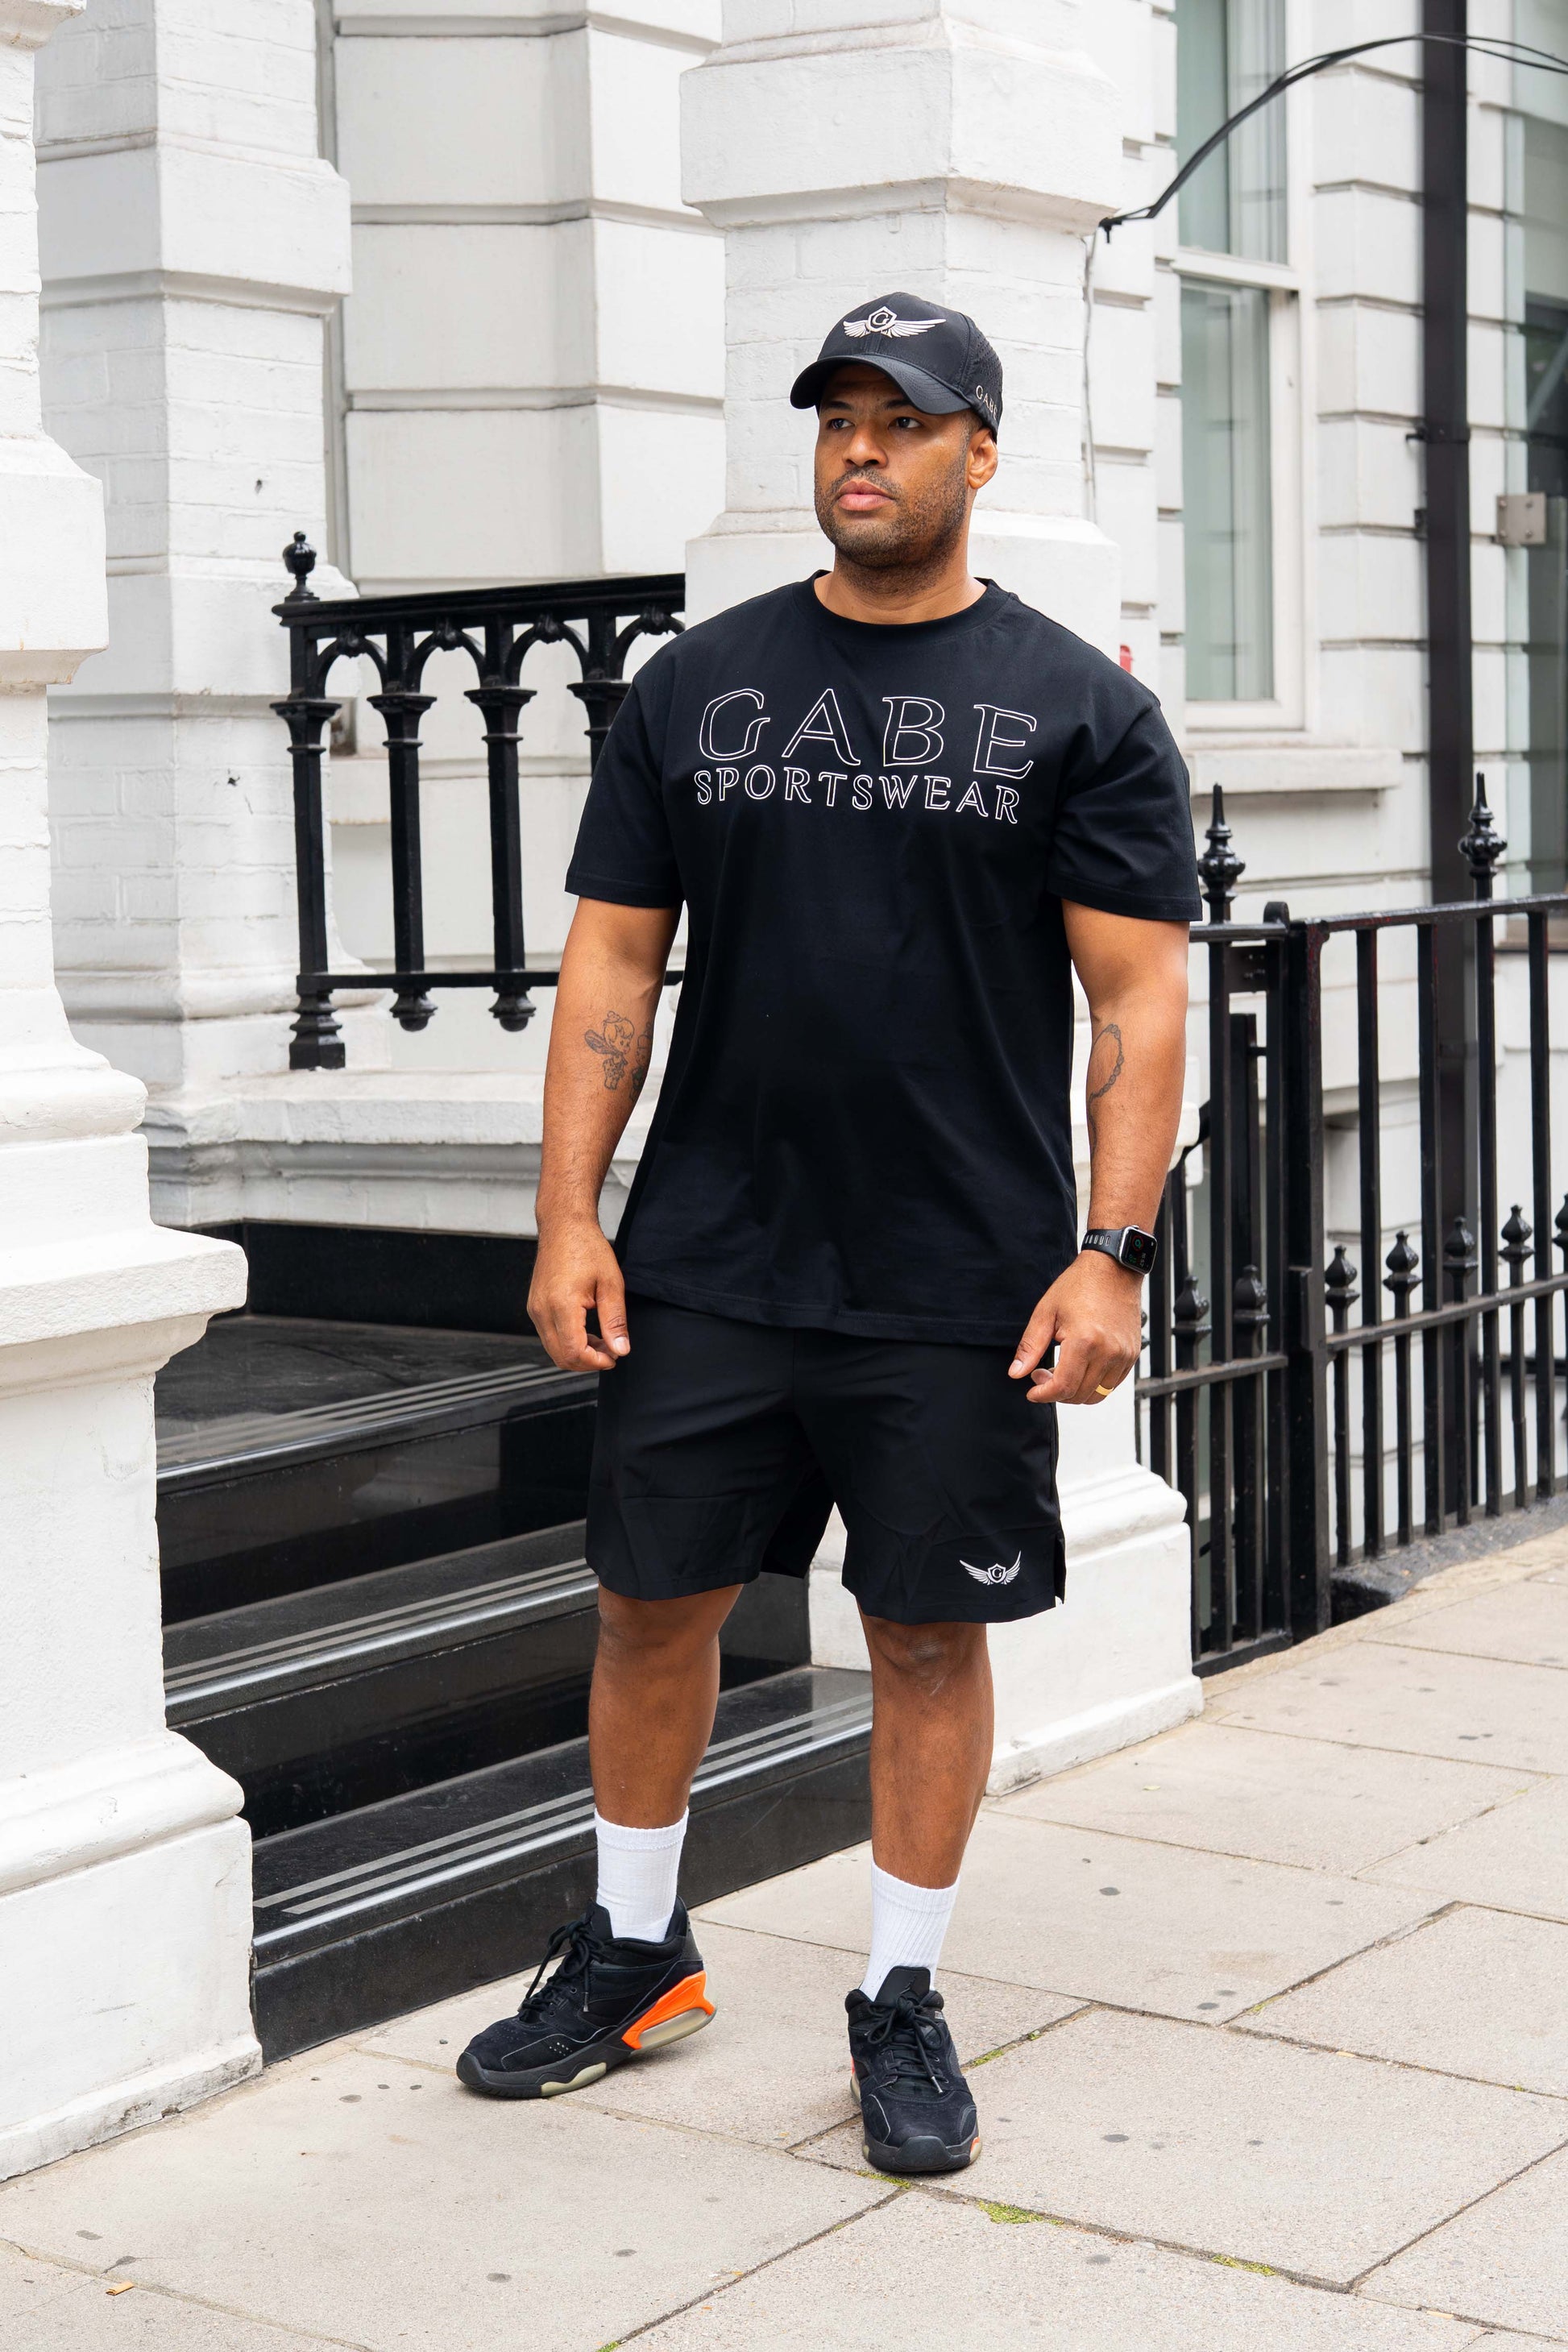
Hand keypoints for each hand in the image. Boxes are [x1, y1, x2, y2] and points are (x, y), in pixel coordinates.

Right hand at [527, 1218, 629, 1371]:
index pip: (574, 1352)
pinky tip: (587, 1333)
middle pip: (561, 1357)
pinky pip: (549, 1337)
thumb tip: (620, 1350)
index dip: (596, 1362)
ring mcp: (534, 1309)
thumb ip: (615, 1321)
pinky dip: (568, 1343)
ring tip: (602, 1342)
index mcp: (561, 1305)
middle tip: (611, 1352)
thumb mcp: (611, 1283)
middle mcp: (541, 1310)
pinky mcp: (534, 1307)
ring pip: (553, 1350)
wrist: (563, 1226)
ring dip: (578, 1354)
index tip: (614, 1357)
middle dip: (588, 1362)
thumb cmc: (587, 1247)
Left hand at [1008, 1251, 1143, 1404]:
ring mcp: (1123, 1355)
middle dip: (1056, 1393)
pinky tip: (1080, 1367)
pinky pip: (1111, 1385)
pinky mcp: (1131, 1355)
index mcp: (1085, 1341)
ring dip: (1075, 1391)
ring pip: (1097, 1395)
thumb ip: (1030, 1346)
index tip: (1032, 1392)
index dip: (1043, 1395)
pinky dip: (1093, 1384)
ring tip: (1062, 1370)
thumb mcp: (1046, 1312)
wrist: (1114, 1270)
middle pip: (1079, 1395)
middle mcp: (1108, 1352)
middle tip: (1043, 1374)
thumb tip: (1016, 1372)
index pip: (1063, 1387)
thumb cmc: (1080, 1285)